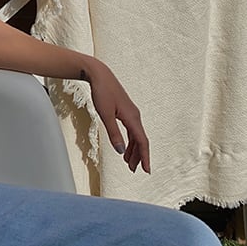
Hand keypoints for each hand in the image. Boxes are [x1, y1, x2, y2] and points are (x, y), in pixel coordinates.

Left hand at [84, 59, 150, 173]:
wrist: (99, 75)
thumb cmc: (102, 92)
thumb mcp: (105, 115)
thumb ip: (114, 133)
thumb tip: (121, 152)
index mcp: (132, 118)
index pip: (142, 141)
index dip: (145, 157)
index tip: (147, 170)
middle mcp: (135, 116)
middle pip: (140, 140)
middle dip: (139, 156)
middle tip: (134, 170)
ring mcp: (131, 113)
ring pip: (136, 136)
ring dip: (133, 150)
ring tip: (129, 162)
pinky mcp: (125, 111)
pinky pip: (131, 130)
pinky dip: (129, 140)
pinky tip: (124, 147)